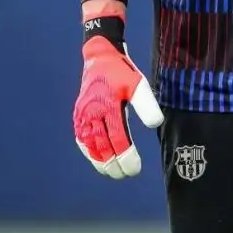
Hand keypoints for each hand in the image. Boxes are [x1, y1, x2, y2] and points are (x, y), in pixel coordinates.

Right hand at [72, 20, 163, 178]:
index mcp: (108, 107)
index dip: (126, 156)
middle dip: (114, 164)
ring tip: (111, 172)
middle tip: (125, 175)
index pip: (117, 139)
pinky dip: (88, 151)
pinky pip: (81, 138)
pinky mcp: (78, 115)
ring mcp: (82, 115)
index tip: (135, 169)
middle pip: (102, 146)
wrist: (100, 57)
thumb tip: (154, 125)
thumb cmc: (123, 72)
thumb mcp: (138, 84)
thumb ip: (146, 104)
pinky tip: (96, 159)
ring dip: (100, 161)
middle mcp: (91, 114)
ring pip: (89, 145)